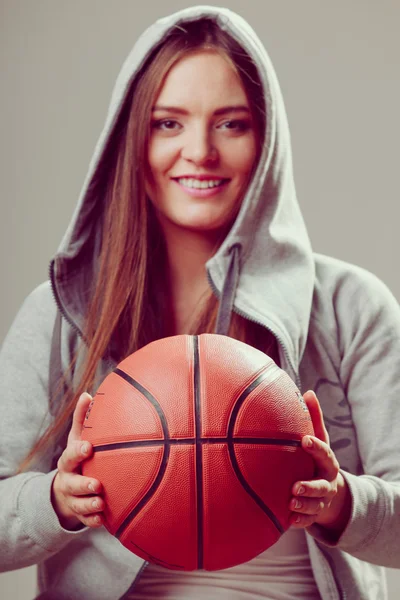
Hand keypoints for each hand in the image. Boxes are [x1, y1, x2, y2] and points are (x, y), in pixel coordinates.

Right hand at [51, 392, 104, 529]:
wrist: (66, 487)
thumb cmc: (79, 456)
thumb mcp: (78, 437)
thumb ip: (82, 418)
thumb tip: (88, 394)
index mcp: (68, 461)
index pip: (70, 456)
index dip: (78, 452)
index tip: (89, 447)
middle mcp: (68, 480)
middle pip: (71, 483)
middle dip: (83, 485)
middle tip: (98, 484)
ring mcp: (73, 499)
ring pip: (78, 504)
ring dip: (89, 505)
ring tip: (101, 503)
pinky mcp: (80, 514)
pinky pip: (85, 520)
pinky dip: (93, 521)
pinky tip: (104, 521)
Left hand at [289, 390, 350, 533]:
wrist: (329, 491)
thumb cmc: (316, 457)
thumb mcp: (318, 438)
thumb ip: (314, 418)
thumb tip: (307, 391)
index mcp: (327, 462)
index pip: (324, 454)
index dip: (316, 447)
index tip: (304, 440)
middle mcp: (326, 482)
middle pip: (321, 487)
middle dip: (309, 487)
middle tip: (295, 486)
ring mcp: (320, 500)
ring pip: (314, 506)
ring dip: (303, 506)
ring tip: (290, 503)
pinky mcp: (312, 514)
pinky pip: (307, 521)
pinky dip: (298, 521)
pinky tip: (287, 520)